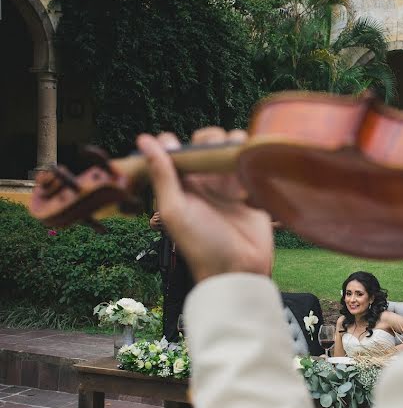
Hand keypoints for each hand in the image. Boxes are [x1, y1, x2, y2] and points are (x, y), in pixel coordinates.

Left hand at [136, 127, 273, 281]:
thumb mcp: (174, 210)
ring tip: (234, 164)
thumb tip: (144, 139)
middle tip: (214, 160)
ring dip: (233, 146)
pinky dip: (251, 159)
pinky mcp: (251, 190)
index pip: (176, 149)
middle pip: (207, 141)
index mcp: (181, 184)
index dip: (177, 143)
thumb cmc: (202, 246)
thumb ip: (162, 175)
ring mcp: (229, 184)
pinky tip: (249, 172)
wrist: (239, 268)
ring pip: (230, 146)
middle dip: (210, 141)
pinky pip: (252, 163)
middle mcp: (204, 181)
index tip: (180, 149)